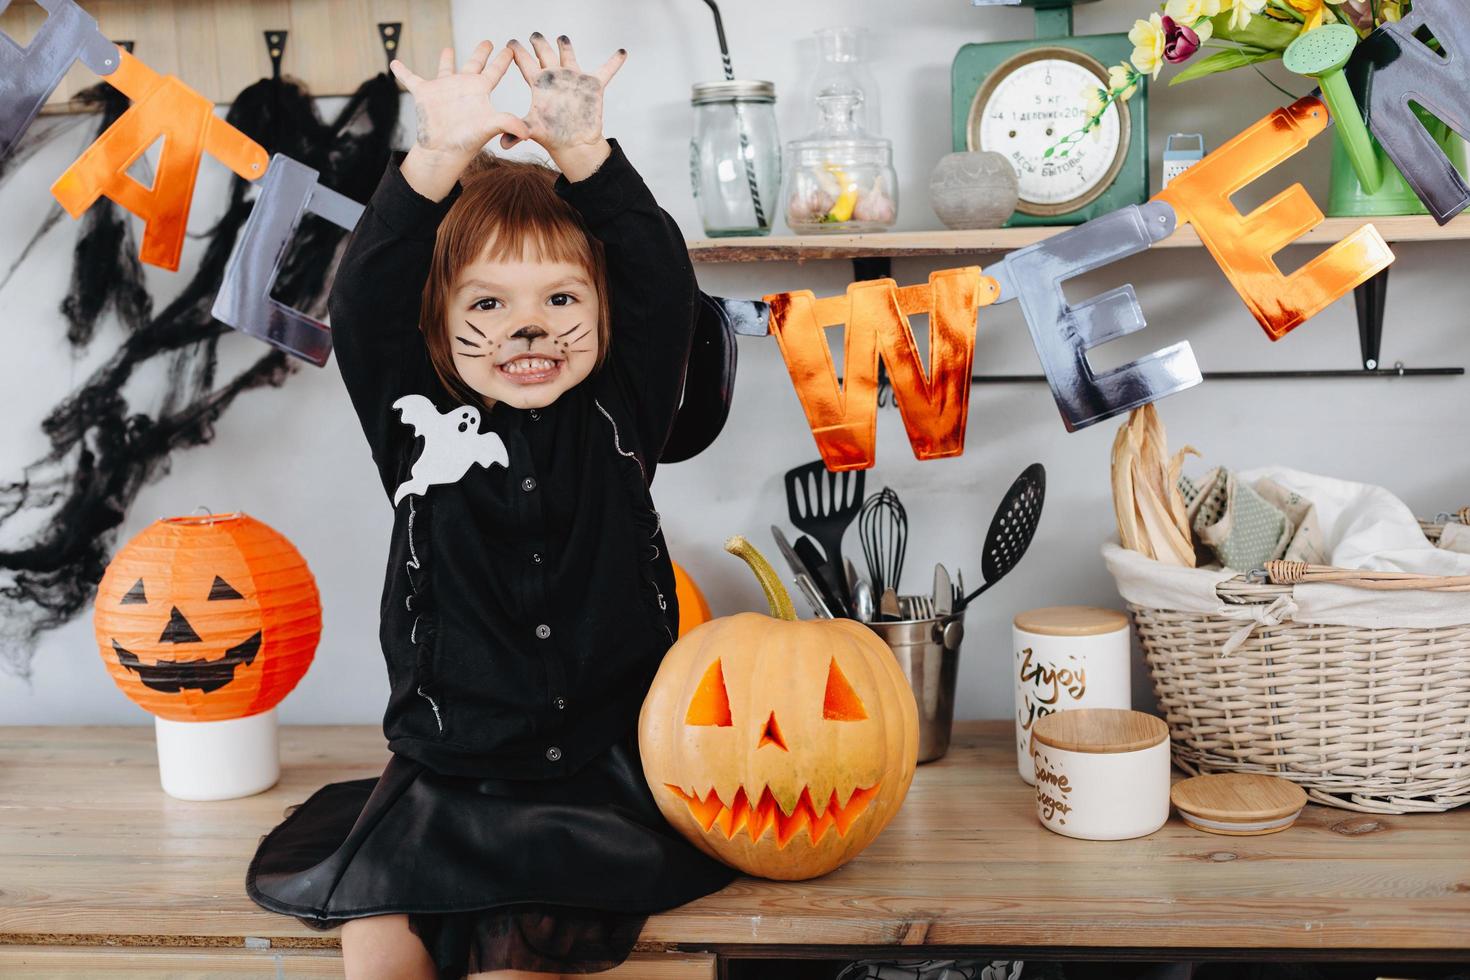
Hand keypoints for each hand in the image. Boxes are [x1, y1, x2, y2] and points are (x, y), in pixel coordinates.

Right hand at [391, 41, 529, 199]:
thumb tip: (528, 133)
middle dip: (481, 52)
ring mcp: (444, 89)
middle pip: (474, 63)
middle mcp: (464, 87)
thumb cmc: (468, 141)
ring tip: (447, 48)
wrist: (443, 151)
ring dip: (446, 59)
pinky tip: (394, 63)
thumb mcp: (490, 127)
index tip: (510, 49)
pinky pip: (410, 79)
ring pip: (445, 68)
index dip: (503, 59)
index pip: (495, 70)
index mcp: (480, 90)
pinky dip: (402, 72)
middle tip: (489, 41)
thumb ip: (508, 123)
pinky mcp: (425, 94)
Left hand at [505, 33, 626, 180]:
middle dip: (540, 43)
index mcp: (539, 84)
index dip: (518, 52)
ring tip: (562, 38)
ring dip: (566, 46)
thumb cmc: (552, 137)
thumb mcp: (532, 130)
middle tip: (535, 35)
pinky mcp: (592, 87)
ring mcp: (574, 80)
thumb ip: (516, 130)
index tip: (511, 43)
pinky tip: (622, 53)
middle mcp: (555, 78)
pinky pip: (606, 71)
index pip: (525, 63)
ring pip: (569, 56)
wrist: (575, 145)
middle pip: (545, 54)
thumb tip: (502, 144)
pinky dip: (614, 62)